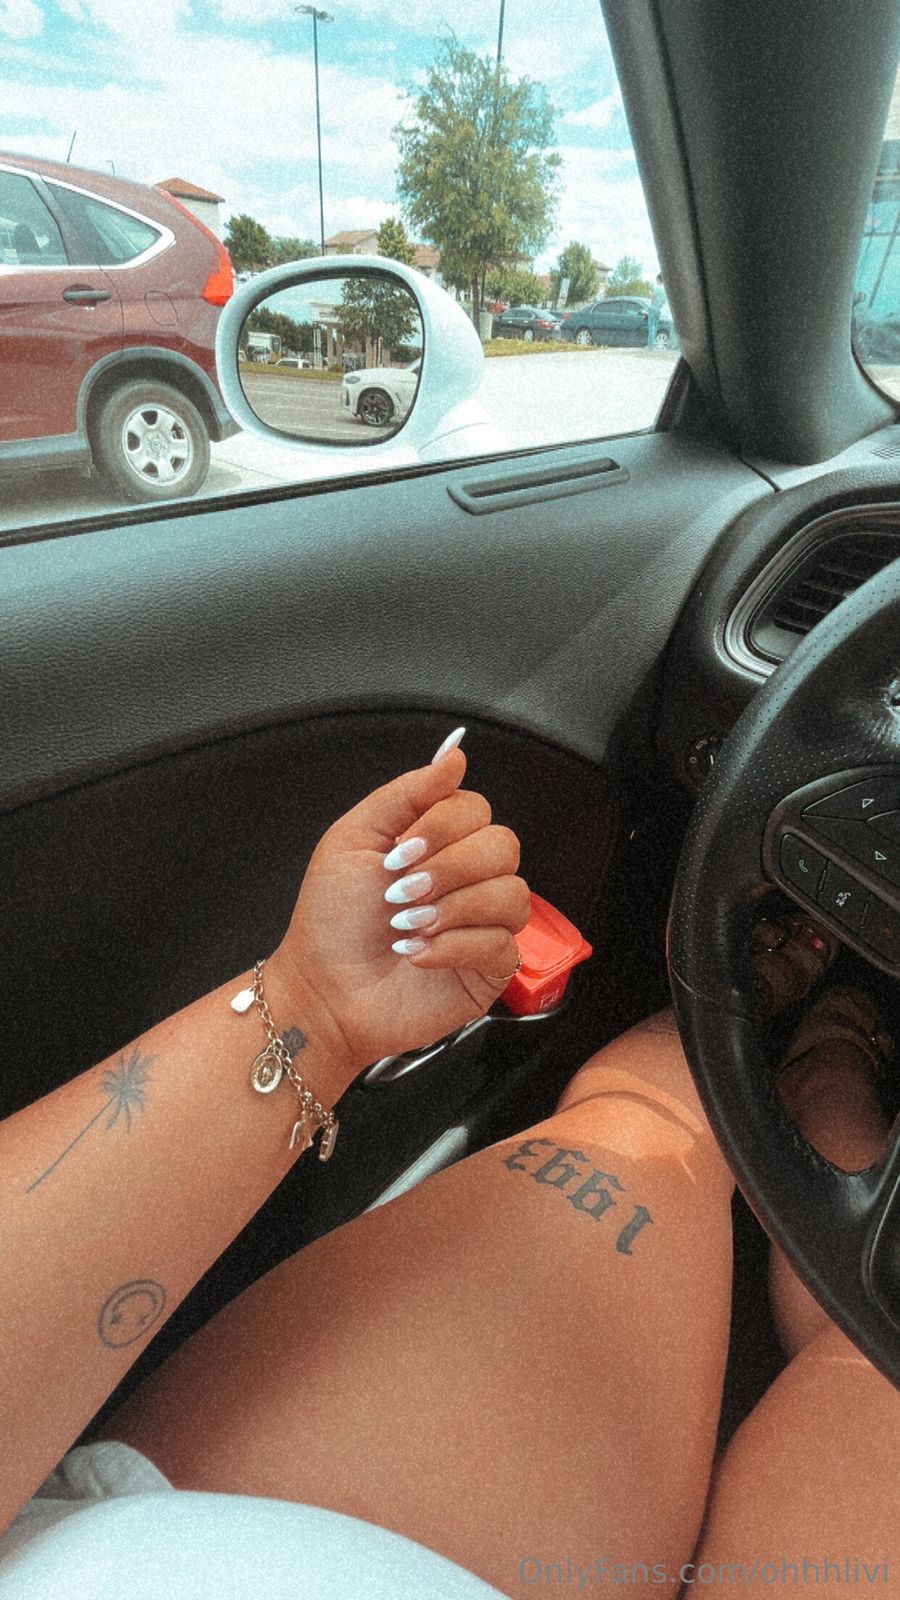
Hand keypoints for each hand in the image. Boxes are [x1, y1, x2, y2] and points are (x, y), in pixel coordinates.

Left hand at [269, 733, 529, 1086]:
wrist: (322, 990)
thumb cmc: (332, 921)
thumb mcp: (354, 838)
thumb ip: (406, 792)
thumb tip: (454, 754)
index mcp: (440, 842)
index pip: (477, 809)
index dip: (442, 827)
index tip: (399, 852)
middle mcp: (468, 878)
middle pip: (504, 846)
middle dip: (448, 869)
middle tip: (400, 892)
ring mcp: (484, 923)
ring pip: (512, 894)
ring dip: (452, 910)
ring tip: (408, 927)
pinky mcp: (490, 968)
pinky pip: (503, 944)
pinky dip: (454, 947)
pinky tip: (417, 954)